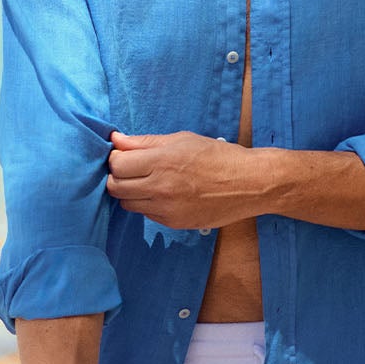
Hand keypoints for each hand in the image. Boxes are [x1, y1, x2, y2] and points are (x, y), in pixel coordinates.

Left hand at [105, 130, 264, 231]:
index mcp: (162, 162)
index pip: (116, 165)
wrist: (249, 184)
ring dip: (130, 192)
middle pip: (115, 187)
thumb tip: (115, 139)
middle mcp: (160, 188)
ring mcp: (166, 209)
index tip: (123, 155)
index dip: (115, 159)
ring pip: (128, 204)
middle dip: (117, 177)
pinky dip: (147, 204)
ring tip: (147, 181)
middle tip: (131, 169)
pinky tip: (163, 194)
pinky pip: (146, 214)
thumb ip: (145, 142)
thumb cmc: (217, 156)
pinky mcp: (174, 223)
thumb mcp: (181, 140)